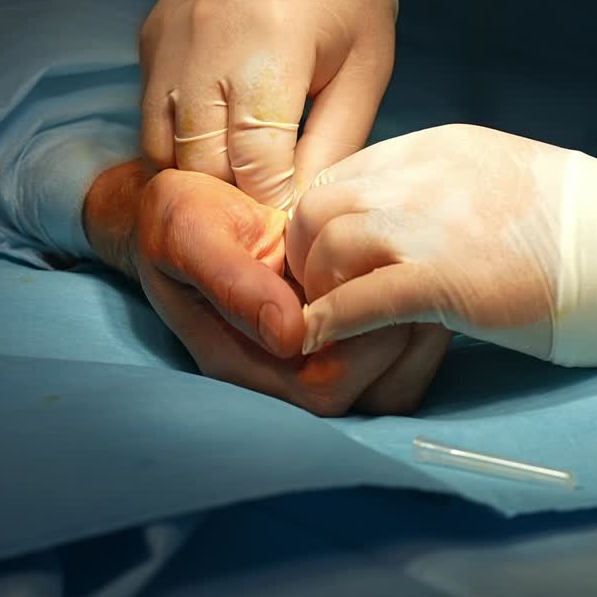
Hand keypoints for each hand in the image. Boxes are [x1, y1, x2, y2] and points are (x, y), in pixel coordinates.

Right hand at [85, 161, 447, 414]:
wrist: (180, 201)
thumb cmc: (176, 217)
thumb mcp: (190, 234)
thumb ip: (232, 283)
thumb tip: (291, 336)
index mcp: (245, 359)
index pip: (326, 388)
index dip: (364, 345)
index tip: (376, 281)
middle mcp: (284, 370)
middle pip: (373, 395)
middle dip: (405, 338)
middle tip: (415, 274)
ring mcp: (316, 350)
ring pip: (394, 380)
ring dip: (418, 329)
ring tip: (419, 271)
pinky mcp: (340, 325)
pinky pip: (396, 348)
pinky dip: (415, 313)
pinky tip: (408, 267)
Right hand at [139, 0, 395, 210]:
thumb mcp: (365, 65)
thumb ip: (335, 141)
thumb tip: (303, 212)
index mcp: (270, 44)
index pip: (255, 160)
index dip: (274, 203)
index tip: (294, 224)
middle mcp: (205, 40)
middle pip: (200, 160)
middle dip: (234, 198)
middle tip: (267, 214)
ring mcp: (168, 39)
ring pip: (161, 146)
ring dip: (198, 176)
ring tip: (238, 186)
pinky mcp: (149, 37)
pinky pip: (150, 113)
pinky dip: (177, 142)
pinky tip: (214, 146)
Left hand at [295, 126, 596, 427]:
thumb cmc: (586, 228)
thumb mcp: (499, 180)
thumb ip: (442, 191)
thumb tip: (398, 219)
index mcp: (437, 147)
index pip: (341, 174)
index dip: (321, 222)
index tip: (324, 260)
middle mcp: (423, 174)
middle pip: (318, 205)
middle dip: (304, 254)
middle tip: (320, 294)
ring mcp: (434, 223)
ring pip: (326, 244)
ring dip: (317, 288)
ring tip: (331, 320)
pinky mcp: (449, 279)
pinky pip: (361, 297)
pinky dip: (331, 320)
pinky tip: (321, 340)